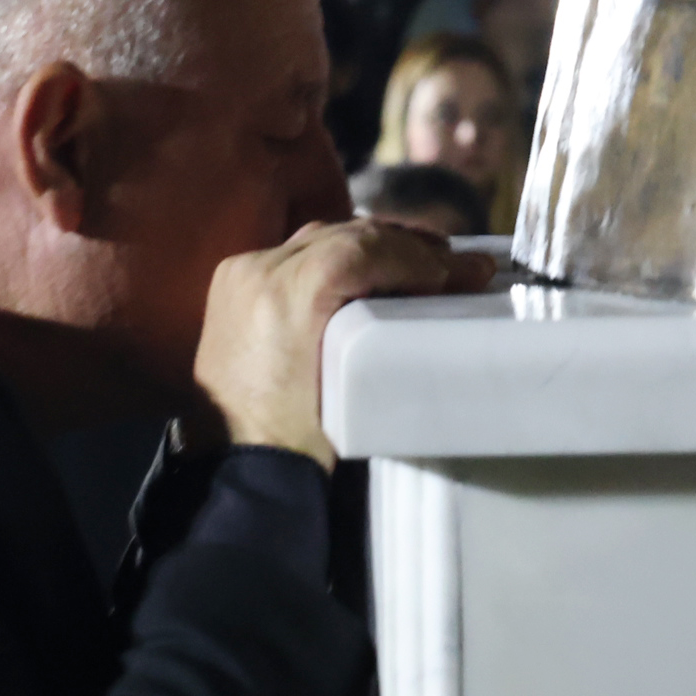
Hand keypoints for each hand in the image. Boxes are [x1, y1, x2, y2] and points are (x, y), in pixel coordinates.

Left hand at [192, 217, 493, 469]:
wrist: (233, 459)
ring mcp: (243, 271)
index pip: (363, 250)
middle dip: (407, 245)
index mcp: (290, 295)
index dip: (417, 256)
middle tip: (457, 261)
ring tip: (424, 257)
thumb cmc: (300, 437)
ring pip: (323, 236)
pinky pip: (296, 251)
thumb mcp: (355, 384)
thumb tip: (444, 292)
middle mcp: (260, 270)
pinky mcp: (235, 280)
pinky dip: (339, 252)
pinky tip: (373, 262)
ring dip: (375, 243)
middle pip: (346, 236)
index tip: (461, 270)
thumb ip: (391, 328)